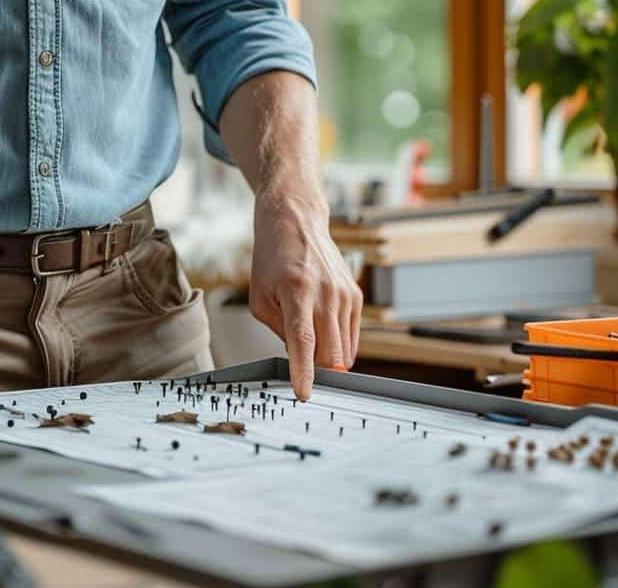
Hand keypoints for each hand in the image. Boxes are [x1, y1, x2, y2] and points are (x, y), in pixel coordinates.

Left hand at [247, 190, 362, 399]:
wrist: (297, 223)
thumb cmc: (272, 259)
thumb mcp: (260, 297)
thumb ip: (278, 330)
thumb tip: (299, 358)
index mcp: (297, 292)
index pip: (303, 341)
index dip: (304, 371)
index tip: (305, 394)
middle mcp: (326, 293)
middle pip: (329, 352)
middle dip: (317, 371)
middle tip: (304, 372)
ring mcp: (345, 295)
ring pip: (344, 350)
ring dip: (326, 357)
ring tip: (308, 336)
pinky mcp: (356, 296)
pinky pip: (351, 337)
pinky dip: (337, 344)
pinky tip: (321, 329)